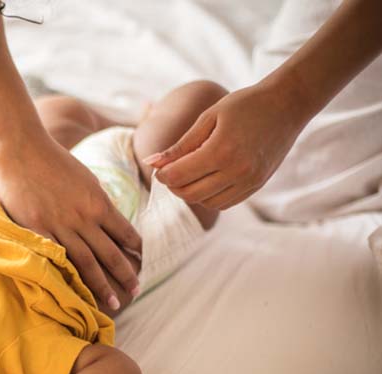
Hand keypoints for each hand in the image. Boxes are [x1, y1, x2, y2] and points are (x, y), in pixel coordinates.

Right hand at [0, 134, 141, 307]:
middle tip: (137, 291)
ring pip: (86, 263)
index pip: (125, 232)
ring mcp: (59, 226)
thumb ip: (98, 202)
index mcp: (98, 202)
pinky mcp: (37, 229)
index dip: (137, 249)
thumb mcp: (86, 178)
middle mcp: (83, 218)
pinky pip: (56, 258)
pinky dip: (68, 276)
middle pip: (110, 254)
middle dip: (126, 274)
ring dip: (102, 285)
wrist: (22, 150)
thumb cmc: (55, 160)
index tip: (143, 261)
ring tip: (114, 303)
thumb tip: (111, 221)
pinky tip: (75, 290)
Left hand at [146, 81, 308, 209]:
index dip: (162, 175)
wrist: (287, 105)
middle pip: (190, 194)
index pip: (178, 176)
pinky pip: (224, 203)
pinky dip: (210, 196)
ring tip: (189, 174)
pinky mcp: (257, 186)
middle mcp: (236, 171)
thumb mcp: (208, 118)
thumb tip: (151, 162)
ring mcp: (249, 182)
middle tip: (170, 172)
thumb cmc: (244, 105)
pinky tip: (207, 179)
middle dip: (174, 186)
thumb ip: (179, 145)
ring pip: (206, 203)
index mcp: (220, 151)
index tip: (159, 167)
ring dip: (192, 193)